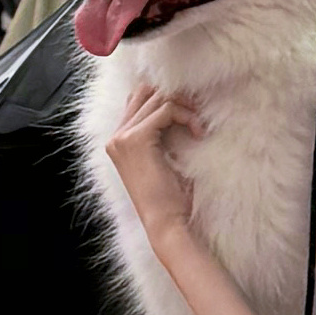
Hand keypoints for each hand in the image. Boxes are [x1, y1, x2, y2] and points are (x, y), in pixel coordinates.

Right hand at [102, 80, 197, 244]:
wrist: (165, 222)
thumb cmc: (170, 196)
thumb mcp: (164, 157)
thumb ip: (162, 132)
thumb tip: (180, 104)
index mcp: (119, 141)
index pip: (139, 100)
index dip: (166, 99)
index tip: (190, 112)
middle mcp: (116, 136)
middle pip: (146, 92)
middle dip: (175, 98)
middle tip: (196, 114)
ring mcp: (123, 137)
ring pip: (158, 99)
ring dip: (185, 109)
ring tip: (198, 129)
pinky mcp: (136, 139)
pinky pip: (166, 109)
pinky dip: (186, 116)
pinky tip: (198, 133)